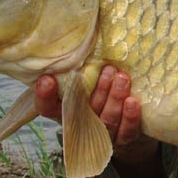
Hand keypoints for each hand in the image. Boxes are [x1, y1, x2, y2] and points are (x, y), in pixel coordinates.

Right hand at [34, 66, 159, 169]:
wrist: (125, 124)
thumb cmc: (99, 95)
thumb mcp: (86, 81)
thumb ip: (81, 69)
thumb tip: (84, 38)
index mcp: (65, 111)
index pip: (47, 107)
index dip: (44, 96)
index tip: (47, 79)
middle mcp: (81, 125)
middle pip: (85, 112)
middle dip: (97, 90)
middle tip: (107, 70)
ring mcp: (102, 134)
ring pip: (107, 119)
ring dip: (114, 98)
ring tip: (121, 78)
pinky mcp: (123, 139)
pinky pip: (126, 131)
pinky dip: (130, 117)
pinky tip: (132, 102)